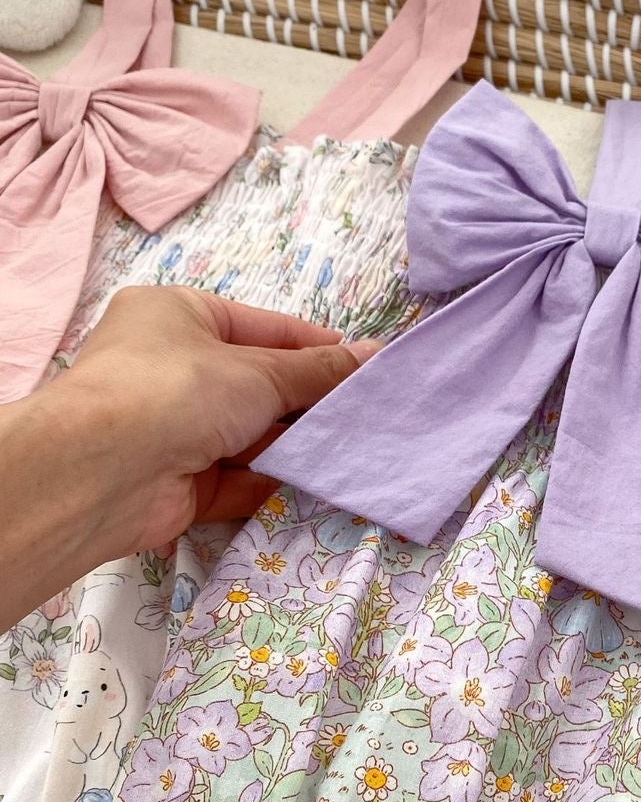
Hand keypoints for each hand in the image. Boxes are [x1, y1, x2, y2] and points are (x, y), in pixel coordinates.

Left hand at [0, 287, 377, 630]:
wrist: (104, 472)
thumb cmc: (177, 390)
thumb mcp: (259, 371)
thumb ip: (318, 371)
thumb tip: (374, 355)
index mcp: (176, 316)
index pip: (260, 327)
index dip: (313, 346)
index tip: (364, 366)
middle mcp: (170, 368)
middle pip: (256, 384)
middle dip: (306, 402)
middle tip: (367, 414)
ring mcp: (171, 428)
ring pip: (248, 435)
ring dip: (293, 445)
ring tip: (352, 449)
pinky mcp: (178, 483)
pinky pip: (236, 480)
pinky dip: (272, 484)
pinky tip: (316, 485)